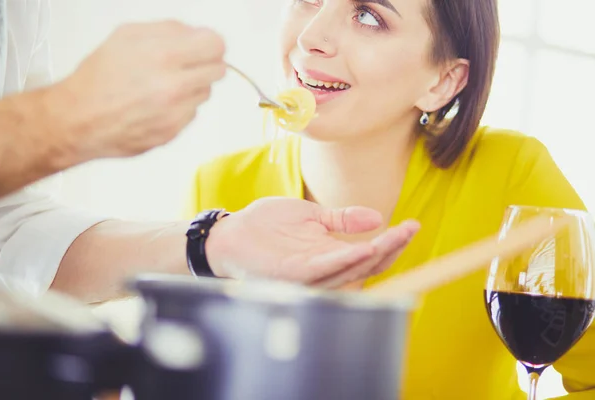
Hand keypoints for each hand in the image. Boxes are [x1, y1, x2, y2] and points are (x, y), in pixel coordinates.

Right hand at [48, 21, 225, 160]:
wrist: (80, 119)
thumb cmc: (98, 79)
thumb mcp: (127, 36)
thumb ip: (167, 30)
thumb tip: (194, 33)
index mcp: (164, 56)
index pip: (215, 45)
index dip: (210, 44)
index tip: (204, 46)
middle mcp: (174, 86)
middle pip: (218, 70)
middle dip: (203, 64)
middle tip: (184, 65)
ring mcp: (176, 112)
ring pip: (205, 93)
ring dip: (191, 87)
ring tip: (162, 86)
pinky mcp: (173, 131)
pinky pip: (190, 114)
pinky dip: (179, 108)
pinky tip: (156, 105)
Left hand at [205, 197, 419, 288]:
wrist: (232, 232)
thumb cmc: (267, 225)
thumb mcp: (312, 215)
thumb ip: (342, 219)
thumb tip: (377, 218)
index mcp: (331, 254)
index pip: (370, 254)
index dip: (392, 242)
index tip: (414, 224)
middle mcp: (325, 269)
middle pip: (367, 266)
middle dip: (391, 248)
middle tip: (411, 230)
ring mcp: (309, 275)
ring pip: (351, 271)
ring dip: (375, 256)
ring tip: (395, 238)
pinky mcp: (292, 274)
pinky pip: (325, 270)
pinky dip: (346, 261)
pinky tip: (364, 249)